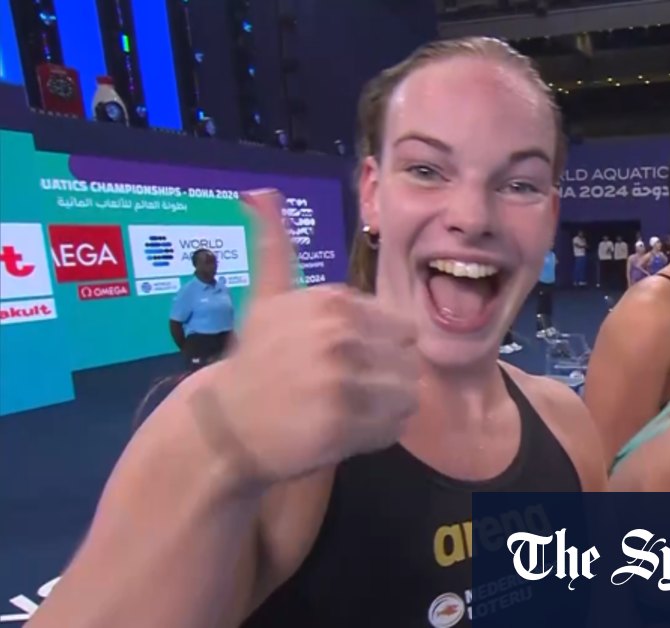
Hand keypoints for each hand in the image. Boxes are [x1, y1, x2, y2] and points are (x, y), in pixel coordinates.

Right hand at [198, 189, 418, 488]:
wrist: (224, 426)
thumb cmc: (255, 360)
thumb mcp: (266, 298)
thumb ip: (274, 246)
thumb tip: (260, 190)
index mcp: (333, 302)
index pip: (402, 328)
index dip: (381, 348)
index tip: (346, 359)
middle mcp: (340, 335)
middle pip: (408, 361)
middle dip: (385, 377)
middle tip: (348, 390)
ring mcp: (342, 380)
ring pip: (406, 395)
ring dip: (385, 408)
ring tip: (350, 410)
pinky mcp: (343, 424)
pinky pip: (393, 427)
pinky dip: (376, 434)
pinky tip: (346, 430)